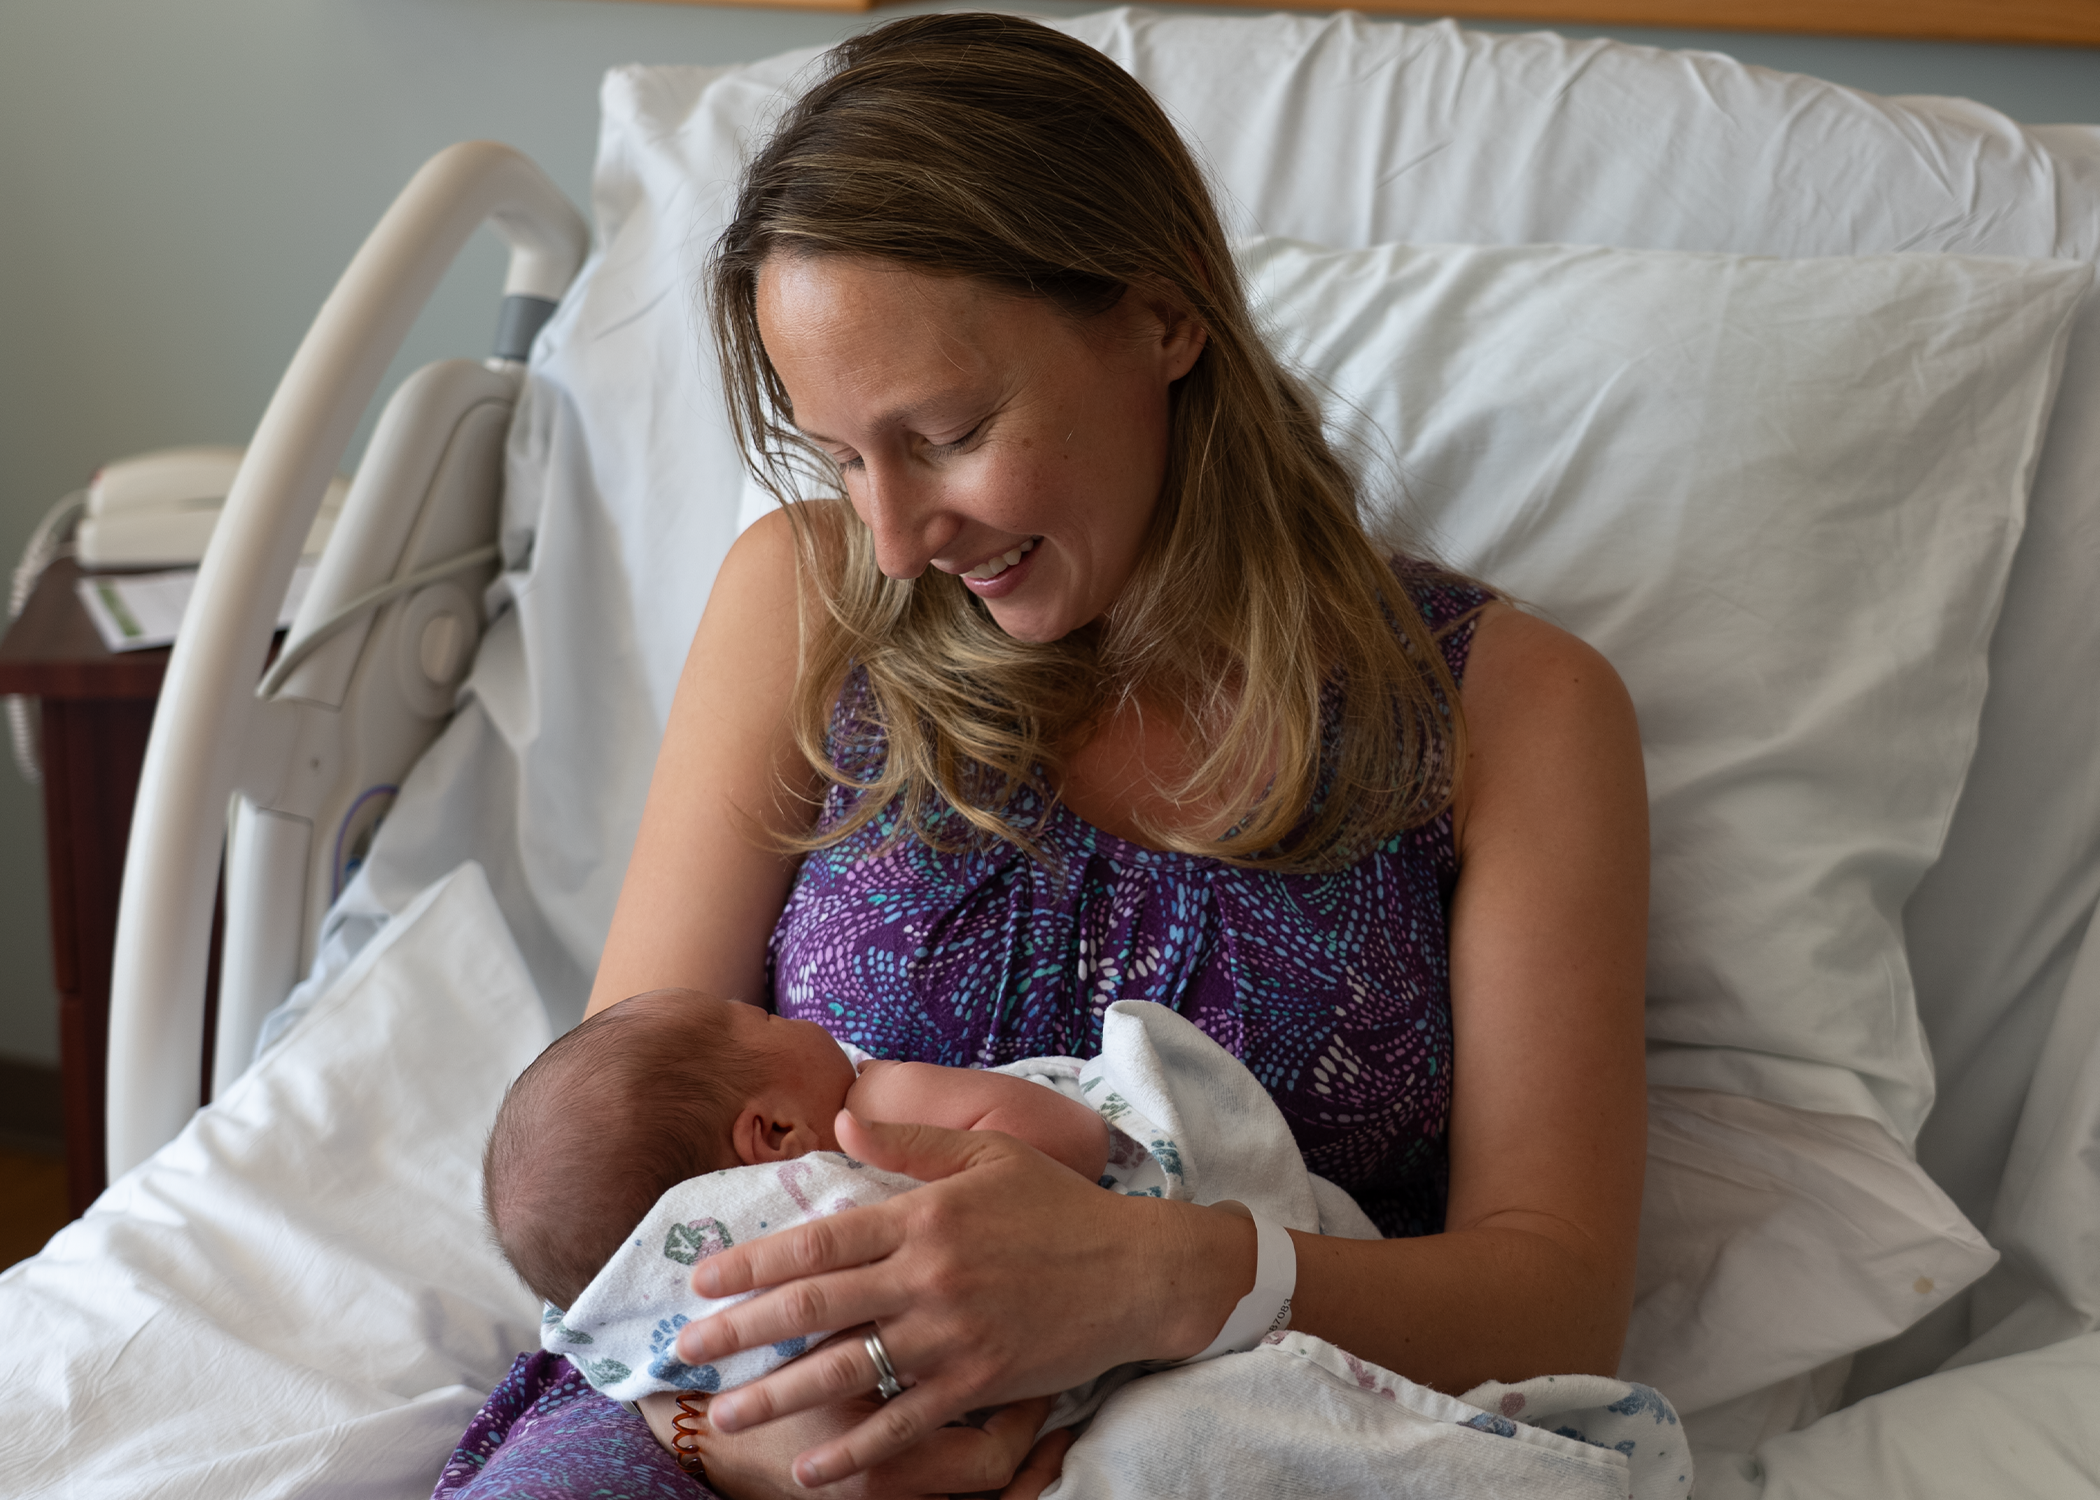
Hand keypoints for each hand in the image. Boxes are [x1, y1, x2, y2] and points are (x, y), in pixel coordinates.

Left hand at [673, 1114, 1254, 1486]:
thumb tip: (842, 1120)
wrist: (1137, 1271)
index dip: (754, 1261)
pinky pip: (903, 1424)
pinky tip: (811, 1468)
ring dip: (778, 1395)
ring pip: (846, 1370)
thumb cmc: (1060, 1206)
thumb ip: (910, 1143)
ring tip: (725, 1414)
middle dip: (741, 1330)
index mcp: (924, 1214)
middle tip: (685, 1350)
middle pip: (815, 1306)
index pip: (819, 1239)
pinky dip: (853, 1450)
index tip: (703, 1278)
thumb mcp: (988, 1155)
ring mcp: (951, 1335)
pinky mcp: (978, 1383)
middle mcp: (927, 1275)